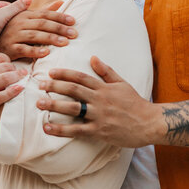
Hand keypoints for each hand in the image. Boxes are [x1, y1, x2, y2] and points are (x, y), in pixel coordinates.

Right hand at [0, 0, 77, 61]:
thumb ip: (45, 11)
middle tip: (74, 34)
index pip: (46, 14)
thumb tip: (62, 1)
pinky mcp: (10, 48)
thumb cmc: (13, 29)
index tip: (73, 21)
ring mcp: (14, 35)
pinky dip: (35, 51)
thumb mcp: (27, 18)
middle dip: (59, 28)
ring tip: (65, 43)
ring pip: (34, 36)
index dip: (60, 17)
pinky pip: (23, 49)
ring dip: (51, 39)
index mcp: (26, 14)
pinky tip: (46, 53)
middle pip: (42, 24)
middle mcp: (20, 23)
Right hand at [0, 44, 25, 123]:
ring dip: (17, 77)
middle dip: (13, 67)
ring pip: (6, 79)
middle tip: (18, 70)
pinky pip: (3, 96)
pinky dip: (13, 91)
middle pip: (4, 67)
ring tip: (23, 76)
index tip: (9, 63)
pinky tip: (20, 88)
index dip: (6, 58)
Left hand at [36, 57, 162, 147]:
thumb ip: (106, 71)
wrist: (149, 123)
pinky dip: (61, 129)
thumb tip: (92, 57)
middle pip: (73, 91)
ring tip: (39, 104)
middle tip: (39, 85)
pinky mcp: (99, 131)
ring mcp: (99, 116)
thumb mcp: (122, 83)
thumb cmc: (135, 103)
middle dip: (54, 87)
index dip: (65, 74)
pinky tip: (48, 128)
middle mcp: (100, 100)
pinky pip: (77, 130)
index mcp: (104, 87)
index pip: (81, 77)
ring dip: (54, 105)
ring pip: (72, 109)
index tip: (51, 72)